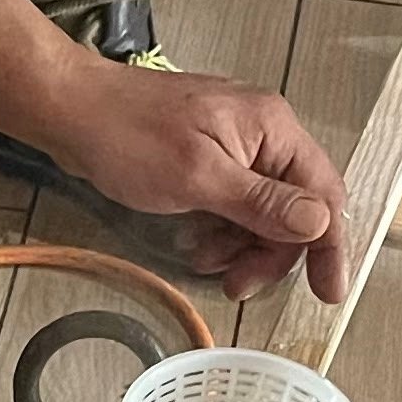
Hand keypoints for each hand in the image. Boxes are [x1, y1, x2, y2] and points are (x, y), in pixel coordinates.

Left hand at [50, 58, 348, 305]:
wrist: (72, 110)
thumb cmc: (127, 133)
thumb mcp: (199, 177)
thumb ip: (262, 203)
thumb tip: (318, 223)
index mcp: (273, 128)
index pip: (323, 194)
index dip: (328, 247)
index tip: (328, 291)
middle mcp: (264, 134)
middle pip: (295, 210)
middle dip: (270, 252)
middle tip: (237, 283)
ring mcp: (236, 146)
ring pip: (263, 213)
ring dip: (241, 246)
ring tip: (204, 258)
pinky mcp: (210, 159)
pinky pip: (234, 205)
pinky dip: (221, 231)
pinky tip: (196, 242)